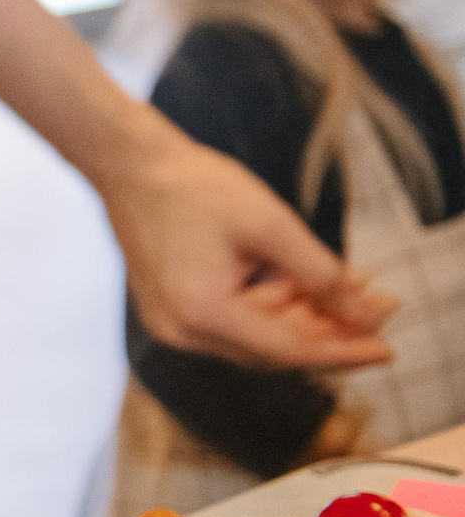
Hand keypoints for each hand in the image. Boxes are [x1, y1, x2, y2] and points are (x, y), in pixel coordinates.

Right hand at [103, 119, 393, 369]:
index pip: (289, 350)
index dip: (342, 351)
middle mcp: (181, 331)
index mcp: (202, 313)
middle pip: (272, 349)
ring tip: (345, 282)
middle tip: (377, 302)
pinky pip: (232, 322)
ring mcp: (171, 323)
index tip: (387, 349)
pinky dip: (269, 306)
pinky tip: (297, 280)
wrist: (130, 165)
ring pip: (255, 337)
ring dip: (301, 314)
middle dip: (327, 328)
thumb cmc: (194, 187)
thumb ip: (321, 275)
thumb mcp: (271, 226)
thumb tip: (362, 315)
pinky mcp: (170, 308)